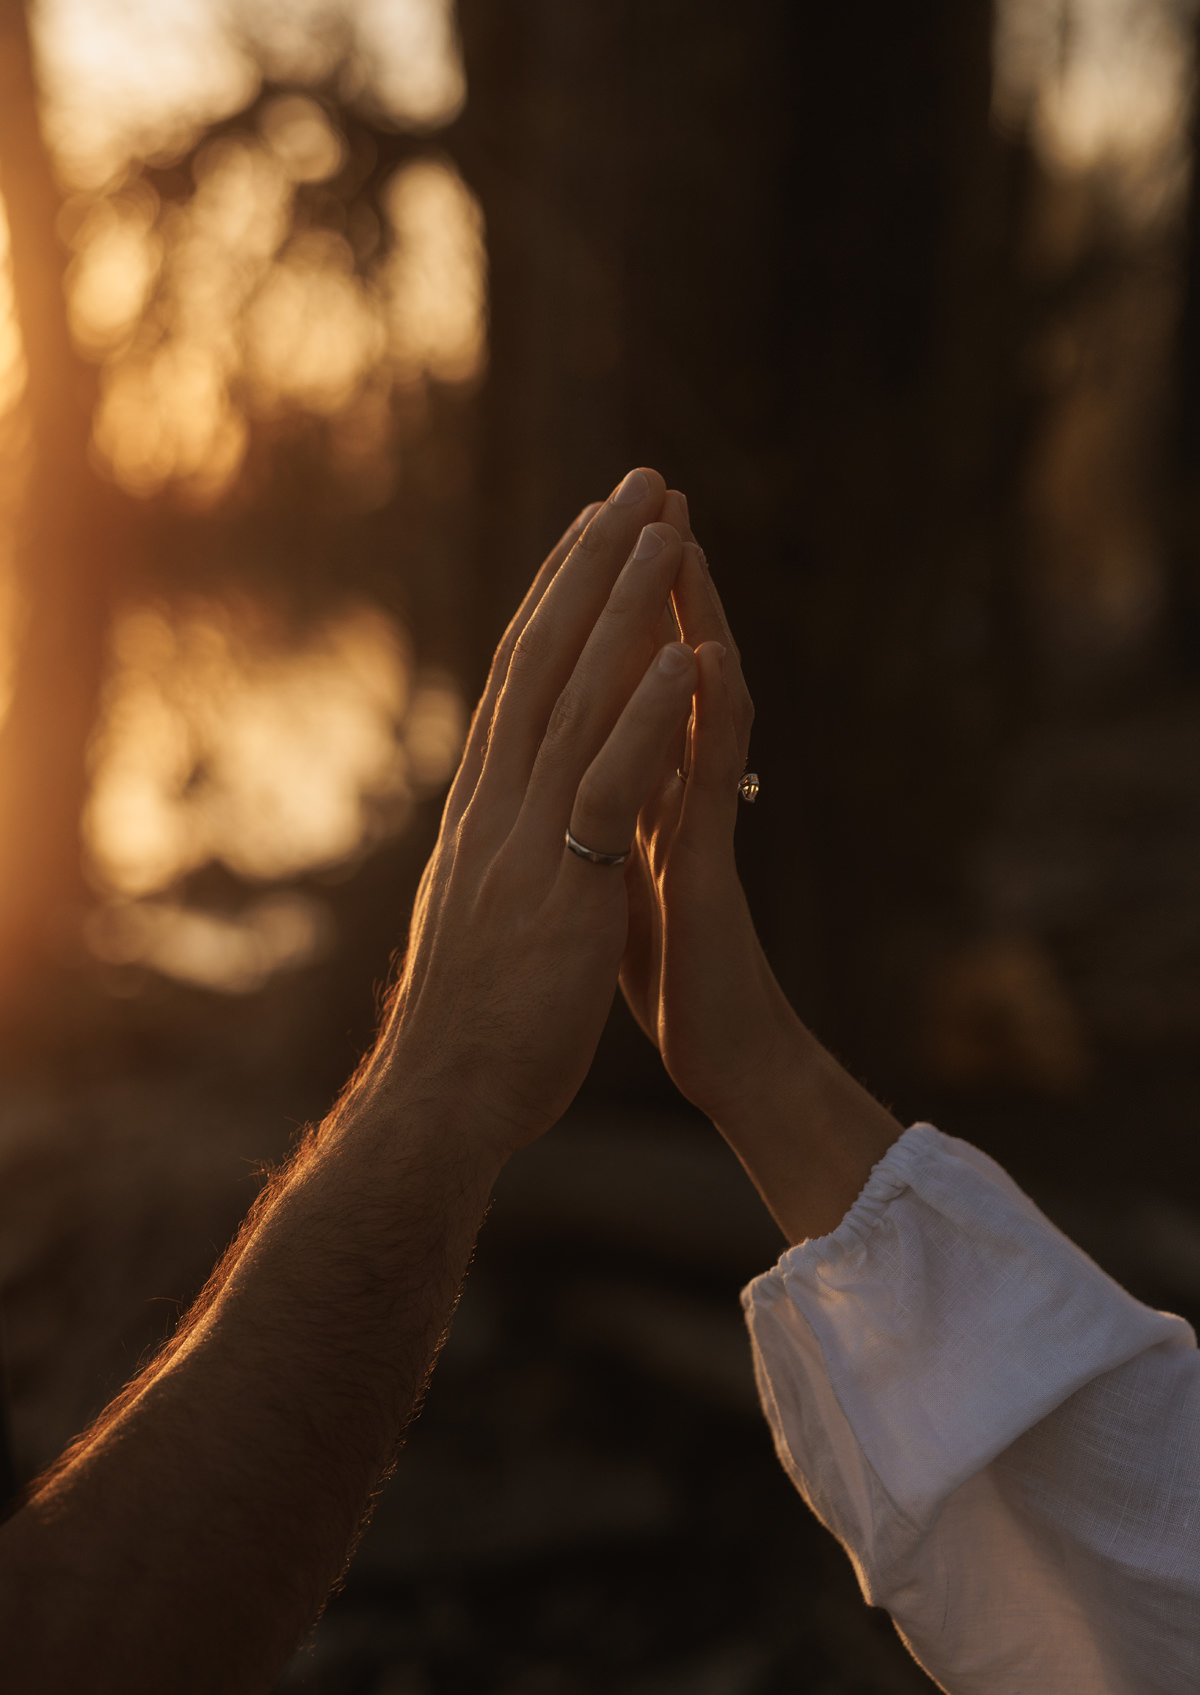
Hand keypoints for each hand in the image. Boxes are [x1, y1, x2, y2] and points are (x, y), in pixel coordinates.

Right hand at [342, 469, 698, 1173]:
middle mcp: (493, 805)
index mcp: (481, 810)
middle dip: (593, 566)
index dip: (557, 601)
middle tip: (638, 485)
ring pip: (576, 701)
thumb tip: (499, 826)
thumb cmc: (465, 1023)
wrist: (440, 1099)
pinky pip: (606, 790)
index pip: (520, 682)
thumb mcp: (477, 914)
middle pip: (545, 661)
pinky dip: (643, 720)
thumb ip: (494, 856)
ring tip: (666, 527)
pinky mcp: (561, 890)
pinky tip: (679, 658)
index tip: (590, 534)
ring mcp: (522, 841)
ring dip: (622, 609)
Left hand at [619, 489, 786, 1115]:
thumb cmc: (669, 974)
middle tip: (645, 492)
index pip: (610, 680)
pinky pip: (712, 776)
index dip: (597, 609)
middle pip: (655, 664)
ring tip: (681, 536)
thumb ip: (606, 815)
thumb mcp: (613, 874)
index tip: (582, 536)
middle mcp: (663, 788)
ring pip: (694, 700)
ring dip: (689, 617)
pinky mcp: (708, 865)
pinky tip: (707, 654)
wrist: (721, 1054)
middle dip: (642, 579)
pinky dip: (706, 713)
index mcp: (625, 788)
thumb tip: (579, 776)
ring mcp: (691, 820)